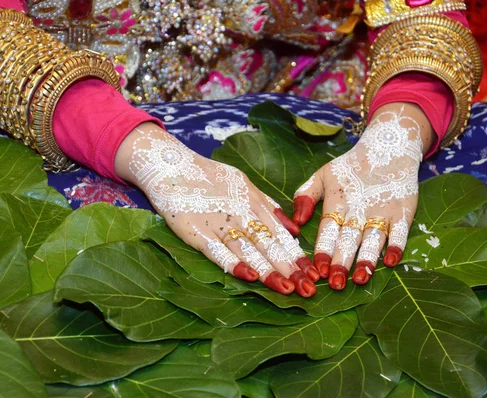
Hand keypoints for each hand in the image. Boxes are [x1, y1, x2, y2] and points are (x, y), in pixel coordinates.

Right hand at [115, 123, 319, 296]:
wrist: (172, 167)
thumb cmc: (210, 177)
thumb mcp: (245, 184)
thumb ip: (269, 206)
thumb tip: (294, 228)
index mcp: (254, 204)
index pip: (281, 235)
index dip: (298, 256)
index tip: (314, 274)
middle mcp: (242, 215)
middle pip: (270, 245)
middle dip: (291, 268)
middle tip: (310, 290)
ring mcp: (220, 224)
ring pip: (249, 250)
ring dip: (268, 271)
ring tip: (287, 289)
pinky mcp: (198, 232)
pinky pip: (218, 251)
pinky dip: (233, 263)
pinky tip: (248, 276)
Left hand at [292, 103, 433, 289]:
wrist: (388, 148)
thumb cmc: (351, 168)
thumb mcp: (323, 175)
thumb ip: (305, 195)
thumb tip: (296, 220)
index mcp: (337, 202)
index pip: (328, 230)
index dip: (323, 250)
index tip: (318, 269)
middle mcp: (359, 209)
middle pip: (349, 239)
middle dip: (342, 262)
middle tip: (335, 284)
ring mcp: (382, 211)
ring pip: (373, 239)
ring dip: (367, 259)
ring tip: (360, 279)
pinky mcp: (403, 211)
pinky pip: (401, 231)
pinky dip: (397, 246)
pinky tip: (390, 262)